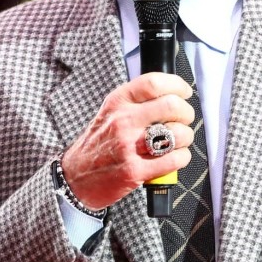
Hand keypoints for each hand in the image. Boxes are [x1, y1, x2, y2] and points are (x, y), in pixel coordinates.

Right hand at [61, 72, 195, 209]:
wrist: (75, 179)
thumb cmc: (97, 145)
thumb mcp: (110, 113)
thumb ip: (136, 102)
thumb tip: (171, 95)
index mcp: (117, 102)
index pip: (154, 83)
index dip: (177, 85)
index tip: (184, 92)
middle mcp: (122, 121)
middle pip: (172, 106)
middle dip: (186, 113)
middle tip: (184, 119)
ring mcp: (128, 146)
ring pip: (178, 134)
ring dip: (186, 138)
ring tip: (178, 141)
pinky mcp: (135, 171)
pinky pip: (175, 159)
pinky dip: (182, 157)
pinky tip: (173, 157)